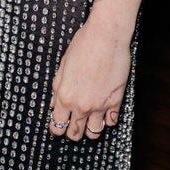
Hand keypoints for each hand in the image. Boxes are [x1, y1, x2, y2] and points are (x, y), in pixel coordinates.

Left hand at [48, 19, 130, 142]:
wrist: (107, 36)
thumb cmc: (84, 45)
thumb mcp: (63, 65)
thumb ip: (57, 87)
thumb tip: (53, 103)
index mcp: (65, 96)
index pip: (57, 125)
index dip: (56, 128)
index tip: (58, 127)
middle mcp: (82, 105)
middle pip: (75, 134)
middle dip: (72, 132)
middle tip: (73, 124)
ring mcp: (100, 105)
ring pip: (94, 133)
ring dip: (90, 129)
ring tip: (89, 120)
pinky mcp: (116, 101)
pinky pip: (111, 122)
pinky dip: (107, 120)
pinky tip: (105, 112)